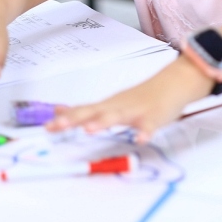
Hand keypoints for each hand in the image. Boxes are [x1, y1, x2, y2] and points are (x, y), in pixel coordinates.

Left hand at [47, 57, 214, 142]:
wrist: (173, 82)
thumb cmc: (141, 96)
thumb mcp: (111, 102)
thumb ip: (86, 109)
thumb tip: (58, 110)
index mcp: (108, 105)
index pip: (82, 111)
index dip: (65, 118)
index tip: (47, 126)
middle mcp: (118, 106)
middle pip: (94, 112)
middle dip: (76, 119)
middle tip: (58, 126)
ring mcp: (136, 111)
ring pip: (118, 116)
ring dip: (104, 122)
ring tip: (90, 130)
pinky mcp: (155, 117)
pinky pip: (149, 126)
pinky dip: (144, 132)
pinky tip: (140, 139)